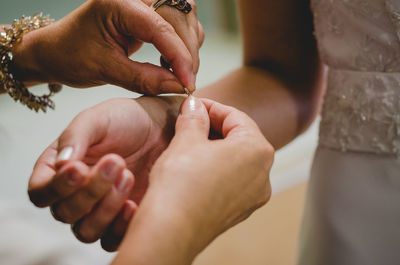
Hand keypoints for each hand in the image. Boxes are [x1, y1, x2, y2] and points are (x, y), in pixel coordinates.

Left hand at [11, 0, 202, 93]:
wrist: (56, 52)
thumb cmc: (71, 56)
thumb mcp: (106, 71)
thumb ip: (144, 79)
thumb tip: (179, 85)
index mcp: (117, 2)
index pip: (161, 26)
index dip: (179, 56)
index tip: (187, 82)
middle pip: (180, 16)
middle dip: (187, 51)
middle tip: (186, 81)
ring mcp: (142, 3)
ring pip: (184, 16)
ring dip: (188, 46)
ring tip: (178, 72)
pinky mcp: (147, 14)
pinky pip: (178, 23)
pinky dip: (183, 44)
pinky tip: (172, 63)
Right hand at [28, 96, 183, 250]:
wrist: (163, 127)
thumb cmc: (127, 119)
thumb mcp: (98, 118)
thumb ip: (76, 136)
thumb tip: (62, 164)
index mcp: (60, 168)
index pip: (41, 192)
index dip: (56, 187)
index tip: (80, 169)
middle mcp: (75, 193)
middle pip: (64, 213)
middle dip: (90, 191)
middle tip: (117, 162)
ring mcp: (98, 208)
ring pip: (86, 231)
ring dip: (105, 208)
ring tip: (128, 176)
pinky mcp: (122, 220)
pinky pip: (111, 240)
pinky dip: (119, 227)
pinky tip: (134, 204)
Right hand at [112, 97, 273, 264]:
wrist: (170, 230)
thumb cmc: (180, 182)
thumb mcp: (185, 140)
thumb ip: (194, 117)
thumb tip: (195, 105)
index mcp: (257, 150)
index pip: (236, 117)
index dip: (212, 107)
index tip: (194, 105)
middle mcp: (263, 175)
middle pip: (241, 139)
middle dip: (215, 128)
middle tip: (191, 122)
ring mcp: (253, 197)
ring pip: (237, 161)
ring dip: (217, 149)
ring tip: (191, 144)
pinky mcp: (240, 211)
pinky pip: (233, 182)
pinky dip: (218, 170)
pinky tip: (196, 169)